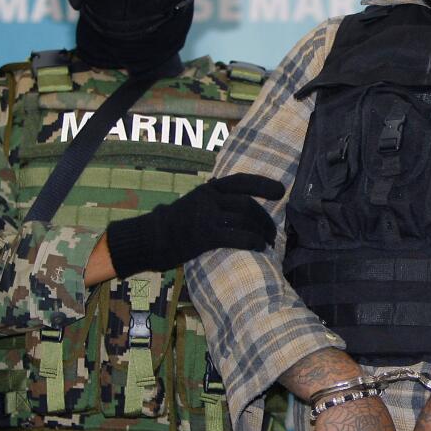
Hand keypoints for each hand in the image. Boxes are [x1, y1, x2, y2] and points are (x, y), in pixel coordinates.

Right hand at [106, 172, 284, 277]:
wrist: (149, 239)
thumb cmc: (172, 224)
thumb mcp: (193, 202)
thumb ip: (212, 199)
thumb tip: (233, 199)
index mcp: (208, 189)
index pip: (241, 181)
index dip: (263, 185)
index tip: (280, 191)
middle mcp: (209, 198)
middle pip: (248, 204)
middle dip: (265, 219)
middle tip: (273, 232)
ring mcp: (207, 216)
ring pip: (246, 220)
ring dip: (262, 232)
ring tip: (267, 242)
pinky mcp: (206, 235)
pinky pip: (238, 237)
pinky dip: (253, 242)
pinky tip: (259, 248)